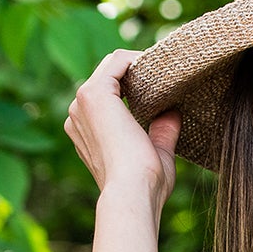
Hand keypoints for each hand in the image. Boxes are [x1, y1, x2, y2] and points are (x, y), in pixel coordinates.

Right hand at [63, 47, 180, 203]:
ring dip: (139, 64)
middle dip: (137, 72)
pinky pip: (117, 61)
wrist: (133, 192)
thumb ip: (162, 132)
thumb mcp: (157, 155)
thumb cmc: (145, 185)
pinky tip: (159, 67)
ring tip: (166, 71)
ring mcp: (82, 103)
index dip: (134, 87)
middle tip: (168, 75)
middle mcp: (78, 115)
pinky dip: (139, 59)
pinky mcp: (94, 94)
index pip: (107, 96)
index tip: (162, 88)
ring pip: (111, 66)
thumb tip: (174, 112)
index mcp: (87, 131)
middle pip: (107, 77)